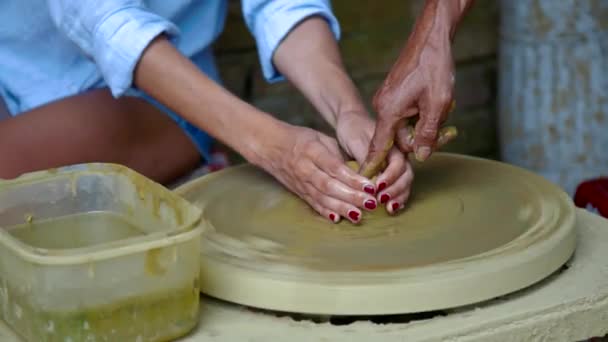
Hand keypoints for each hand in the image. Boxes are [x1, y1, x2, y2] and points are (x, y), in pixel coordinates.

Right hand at [255, 123, 378, 223]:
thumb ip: (337, 154)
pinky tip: (338, 219)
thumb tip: (359, 171)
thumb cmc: (299, 139)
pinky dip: (325, 212)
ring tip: (359, 216)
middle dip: (351, 197)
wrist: (269, 146)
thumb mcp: (320, 137)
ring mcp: (301, 183)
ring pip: (322, 198)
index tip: (369, 186)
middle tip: (370, 203)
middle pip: (330, 186)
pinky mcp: (299, 193)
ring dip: (341, 208)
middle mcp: (305, 169)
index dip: (352, 179)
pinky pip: (313, 204)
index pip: (335, 167)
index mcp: (312, 151)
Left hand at [336, 111, 413, 213]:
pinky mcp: (389, 173)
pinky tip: (391, 209)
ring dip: (398, 197)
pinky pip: (398, 187)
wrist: (350, 122)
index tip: (378, 186)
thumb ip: (366, 159)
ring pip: (404, 183)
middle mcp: (399, 156)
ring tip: (389, 209)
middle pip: (406, 176)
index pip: (399, 164)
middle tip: (382, 200)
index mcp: (394, 146)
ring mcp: (396, 166)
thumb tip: (367, 180)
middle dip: (396, 190)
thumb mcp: (358, 142)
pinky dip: (396, 198)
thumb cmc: (354, 129)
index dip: (390, 177)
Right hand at [359, 0, 470, 176]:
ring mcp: (388, 100)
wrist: (432, 39)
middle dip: (422, 137)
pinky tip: (437, 103)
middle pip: (400, 138)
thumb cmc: (433, 67)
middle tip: (447, 131)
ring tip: (445, 108)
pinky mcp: (395, 95)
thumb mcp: (437, 105)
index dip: (374, 165)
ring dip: (426, 124)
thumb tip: (421, 156)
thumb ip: (428, 134)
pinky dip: (422, 114)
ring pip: (406, 126)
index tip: (366, 180)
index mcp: (389, 112)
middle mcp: (384, 107)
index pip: (379, 146)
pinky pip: (407, 114)